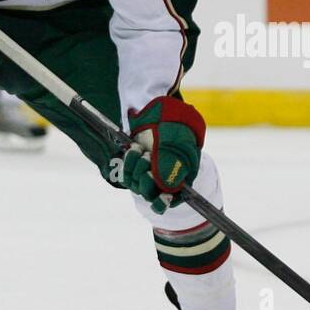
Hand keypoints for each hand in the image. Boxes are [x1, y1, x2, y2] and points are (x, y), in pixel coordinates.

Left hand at [122, 96, 205, 213]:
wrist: (156, 108)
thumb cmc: (172, 124)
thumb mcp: (175, 144)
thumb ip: (171, 167)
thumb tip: (166, 189)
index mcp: (182, 174)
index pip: (173, 199)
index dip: (165, 201)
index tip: (163, 196)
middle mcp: (165, 176)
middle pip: (151, 194)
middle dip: (147, 180)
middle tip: (148, 158)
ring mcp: (149, 170)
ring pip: (137, 185)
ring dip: (136, 168)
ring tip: (140, 149)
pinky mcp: (135, 164)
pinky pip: (127, 174)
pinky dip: (128, 163)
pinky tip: (134, 149)